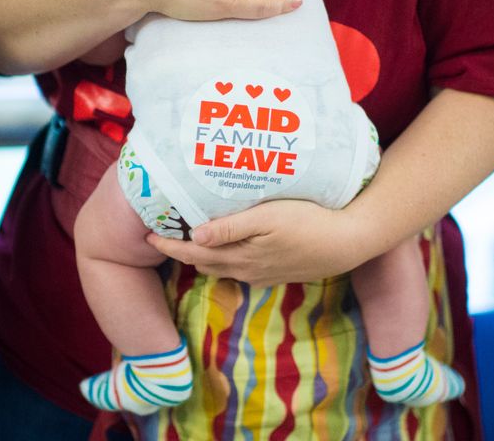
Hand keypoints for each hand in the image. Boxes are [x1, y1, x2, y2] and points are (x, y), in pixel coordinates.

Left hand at [146, 200, 371, 285]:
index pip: (192, 254)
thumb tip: (194, 237)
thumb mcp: (268, 218)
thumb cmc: (309, 222)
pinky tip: (228, 247)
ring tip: (190, 239)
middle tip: (163, 234)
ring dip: (202, 256)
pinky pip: (240, 270)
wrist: (348, 242)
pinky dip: (225, 259)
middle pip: (203, 263)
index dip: (168, 245)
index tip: (145, 235)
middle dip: (181, 252)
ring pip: (221, 268)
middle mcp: (246, 271)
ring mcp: (262, 275)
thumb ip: (230, 228)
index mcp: (239, 257)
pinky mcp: (276, 273)